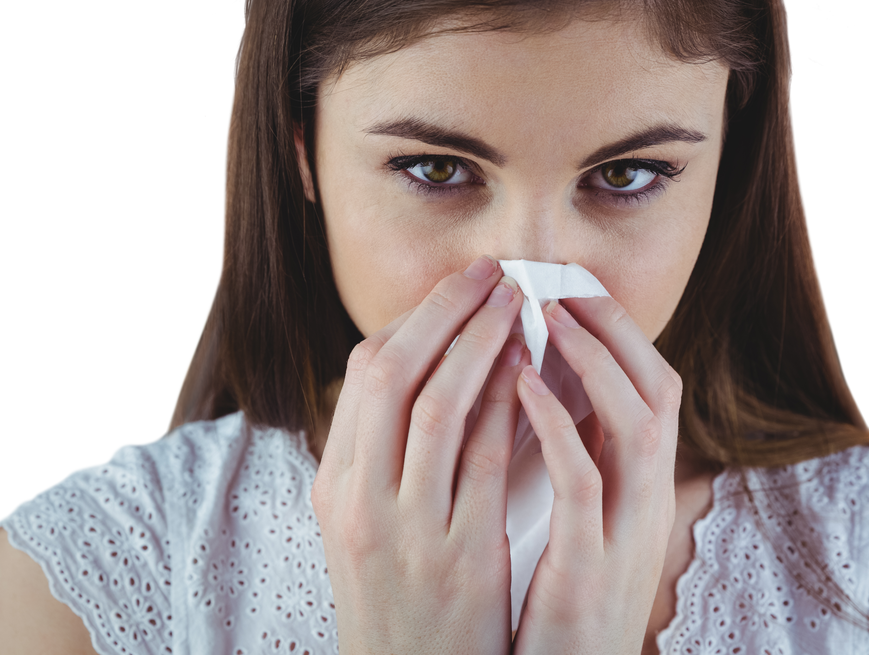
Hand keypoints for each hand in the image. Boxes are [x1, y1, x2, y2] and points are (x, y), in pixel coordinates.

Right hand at [311, 255, 532, 654]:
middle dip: (444, 312)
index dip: (413, 321)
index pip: (362, 376)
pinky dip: (509, 404)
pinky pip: (487, 460)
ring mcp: (408, 529)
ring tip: (516, 305)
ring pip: (438, 406)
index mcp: (335, 486)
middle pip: (392, 374)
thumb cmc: (400, 595)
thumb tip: (429, 371)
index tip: (455, 292)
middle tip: (489, 273)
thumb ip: (384, 455)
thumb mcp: (367, 525)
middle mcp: (359, 500)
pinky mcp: (461, 557)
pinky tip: (533, 370)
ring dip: (481, 344)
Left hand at [510, 296, 681, 654]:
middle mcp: (647, 507)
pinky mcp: (590, 570)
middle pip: (658, 390)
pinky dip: (559, 425)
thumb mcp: (579, 530)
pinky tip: (520, 384)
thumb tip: (539, 392)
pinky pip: (586, 482)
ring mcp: (625, 539)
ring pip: (638, 423)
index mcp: (641, 493)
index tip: (574, 289)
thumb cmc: (558, 609)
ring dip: (594, 360)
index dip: (620, 332)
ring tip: (545, 315)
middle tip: (561, 284)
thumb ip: (576, 465)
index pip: (652, 389)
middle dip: (613, 327)